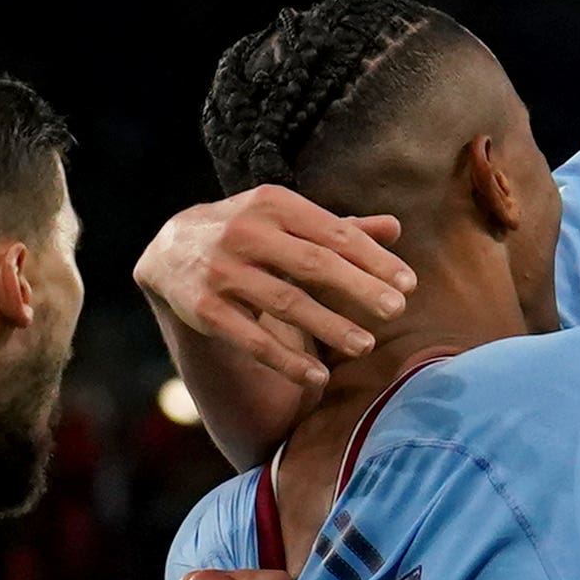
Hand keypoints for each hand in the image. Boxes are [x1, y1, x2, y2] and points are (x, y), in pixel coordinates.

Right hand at [135, 187, 414, 392]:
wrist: (170, 249)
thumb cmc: (249, 233)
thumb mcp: (287, 220)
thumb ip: (339, 228)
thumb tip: (395, 228)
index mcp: (273, 204)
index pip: (333, 233)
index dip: (373, 260)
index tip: (409, 284)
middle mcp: (244, 232)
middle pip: (312, 264)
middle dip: (358, 288)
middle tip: (397, 311)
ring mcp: (222, 271)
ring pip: (284, 303)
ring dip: (329, 326)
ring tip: (366, 345)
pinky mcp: (203, 309)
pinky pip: (252, 338)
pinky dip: (285, 360)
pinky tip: (319, 376)